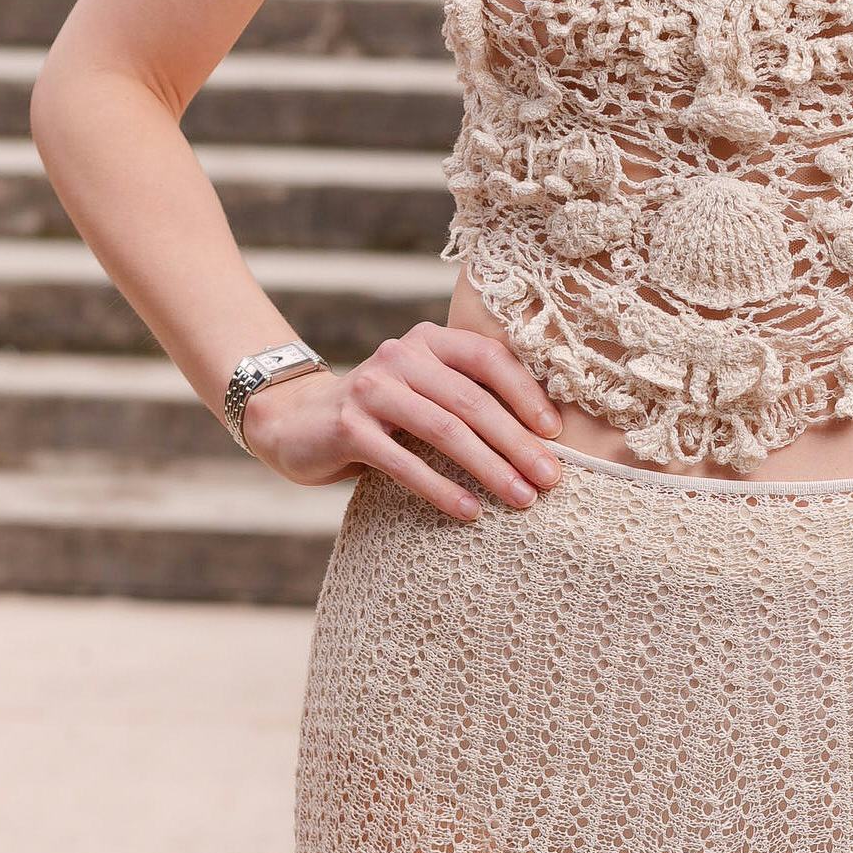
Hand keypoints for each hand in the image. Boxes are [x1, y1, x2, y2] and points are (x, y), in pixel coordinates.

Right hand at [239, 318, 562, 520]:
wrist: (297, 422)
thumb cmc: (382, 414)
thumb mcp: (424, 391)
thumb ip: (467, 395)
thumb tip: (543, 438)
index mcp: (429, 340)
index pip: (488, 358)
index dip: (526, 394)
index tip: (556, 434)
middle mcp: (401, 355)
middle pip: (471, 401)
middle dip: (517, 443)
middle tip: (551, 479)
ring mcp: (371, 389)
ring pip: (444, 430)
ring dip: (489, 468)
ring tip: (521, 499)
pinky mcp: (349, 427)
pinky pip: (404, 463)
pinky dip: (441, 489)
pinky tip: (470, 511)